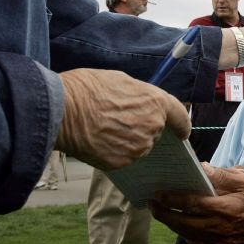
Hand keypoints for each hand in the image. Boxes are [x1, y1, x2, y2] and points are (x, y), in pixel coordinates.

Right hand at [55, 68, 189, 169]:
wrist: (60, 111)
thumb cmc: (86, 89)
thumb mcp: (119, 80)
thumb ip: (139, 95)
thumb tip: (142, 103)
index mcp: (156, 103)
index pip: (180, 117)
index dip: (182, 124)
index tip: (182, 131)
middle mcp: (152, 127)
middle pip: (156, 131)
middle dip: (143, 127)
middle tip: (120, 119)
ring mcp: (138, 147)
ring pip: (139, 146)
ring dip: (129, 140)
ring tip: (106, 128)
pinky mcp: (122, 163)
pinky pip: (124, 158)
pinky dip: (115, 152)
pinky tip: (100, 141)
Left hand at [149, 163, 243, 243]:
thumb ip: (222, 175)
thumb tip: (202, 168)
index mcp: (222, 208)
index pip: (188, 204)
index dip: (169, 199)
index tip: (156, 193)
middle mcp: (217, 227)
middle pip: (181, 223)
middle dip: (163, 213)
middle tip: (151, 204)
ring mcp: (218, 241)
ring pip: (186, 234)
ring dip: (172, 224)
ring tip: (162, 213)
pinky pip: (197, 243)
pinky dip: (186, 234)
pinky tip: (182, 225)